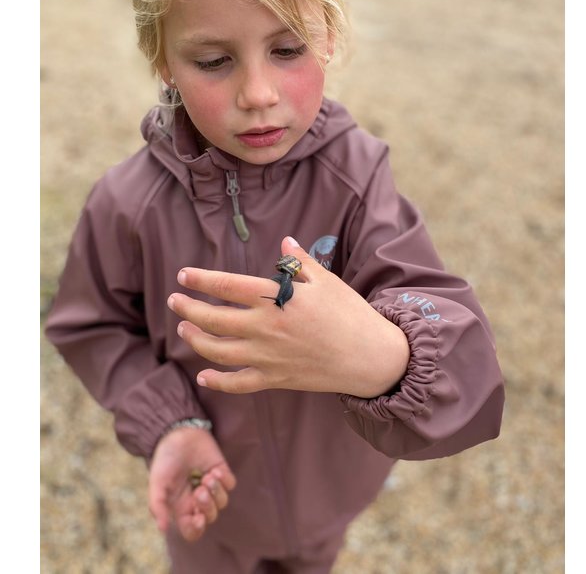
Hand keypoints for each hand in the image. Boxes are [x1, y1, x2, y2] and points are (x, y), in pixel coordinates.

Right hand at [148, 426, 235, 541]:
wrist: (177, 433)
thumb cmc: (165, 459)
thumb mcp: (156, 483)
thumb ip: (158, 506)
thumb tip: (163, 529)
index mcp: (181, 506)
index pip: (193, 530)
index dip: (196, 530)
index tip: (197, 519)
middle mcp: (197, 498)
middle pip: (210, 516)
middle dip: (207, 507)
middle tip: (199, 491)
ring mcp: (210, 485)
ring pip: (222, 502)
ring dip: (216, 492)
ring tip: (206, 477)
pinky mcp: (221, 471)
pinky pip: (230, 484)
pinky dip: (224, 480)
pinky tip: (213, 470)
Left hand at [167, 237, 408, 397]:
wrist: (370, 356)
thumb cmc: (350, 313)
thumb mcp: (326, 280)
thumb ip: (300, 262)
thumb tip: (285, 243)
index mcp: (276, 299)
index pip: (227, 286)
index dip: (201, 280)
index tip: (183, 275)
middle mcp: (264, 328)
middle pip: (214, 319)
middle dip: (188, 309)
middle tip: (175, 301)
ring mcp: (267, 357)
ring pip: (218, 352)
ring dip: (196, 340)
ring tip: (184, 330)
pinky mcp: (275, 379)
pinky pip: (238, 384)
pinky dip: (218, 382)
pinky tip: (203, 377)